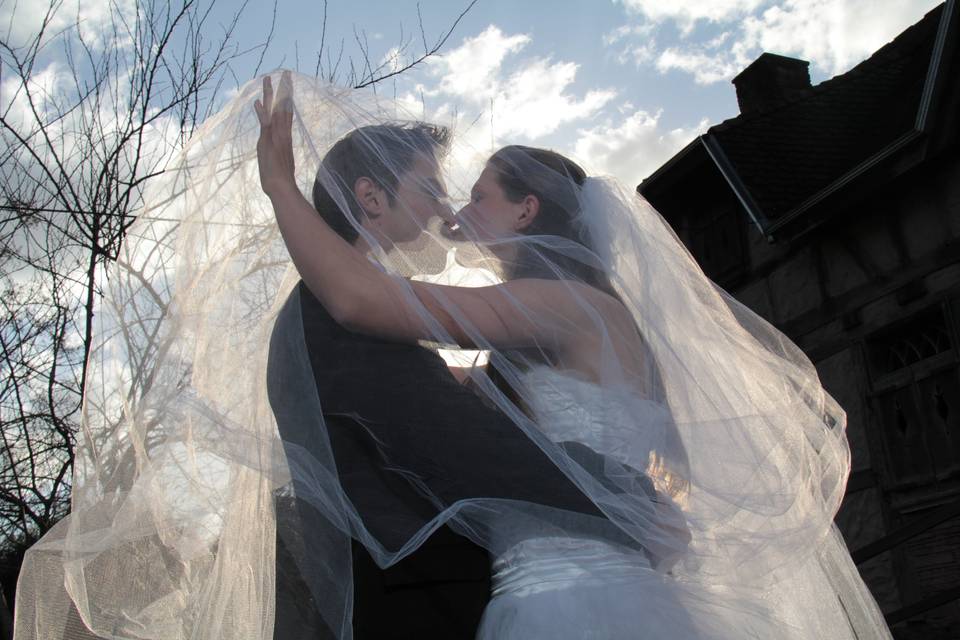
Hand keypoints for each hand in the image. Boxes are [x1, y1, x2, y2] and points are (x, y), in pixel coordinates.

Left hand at [254, 72, 296, 197]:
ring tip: (271, 79)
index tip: (287, 85)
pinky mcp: (269, 142)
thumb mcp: (280, 158)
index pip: (287, 112)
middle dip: (284, 90)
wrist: (281, 187)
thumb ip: (279, 146)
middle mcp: (283, 133)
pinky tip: (259, 102)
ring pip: (275, 111)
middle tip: (286, 74)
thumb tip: (280, 141)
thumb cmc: (280, 177)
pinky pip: (266, 124)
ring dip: (273, 95)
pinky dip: (262, 113)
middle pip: (284, 107)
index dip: (287, 98)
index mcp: (285, 136)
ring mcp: (276, 137)